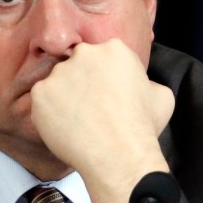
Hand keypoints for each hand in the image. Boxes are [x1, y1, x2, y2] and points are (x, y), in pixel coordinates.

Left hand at [30, 39, 173, 202]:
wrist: (117, 154)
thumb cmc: (142, 127)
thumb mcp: (161, 96)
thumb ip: (148, 83)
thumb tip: (143, 86)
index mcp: (114, 49)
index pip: (103, 57)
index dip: (105, 77)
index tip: (107, 95)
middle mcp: (84, 54)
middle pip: (78, 65)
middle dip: (82, 83)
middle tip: (91, 109)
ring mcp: (59, 73)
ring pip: (58, 83)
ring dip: (65, 98)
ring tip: (79, 122)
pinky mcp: (40, 93)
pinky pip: (42, 101)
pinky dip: (50, 114)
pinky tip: (66, 128)